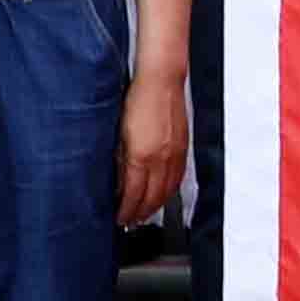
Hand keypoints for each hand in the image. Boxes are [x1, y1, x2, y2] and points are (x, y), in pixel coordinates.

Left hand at [116, 59, 193, 227]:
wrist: (161, 79)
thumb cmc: (137, 98)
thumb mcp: (118, 131)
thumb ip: (118, 158)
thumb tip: (116, 180)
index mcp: (141, 156)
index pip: (133, 194)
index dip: (126, 210)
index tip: (119, 218)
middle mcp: (160, 158)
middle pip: (152, 197)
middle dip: (141, 213)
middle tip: (131, 221)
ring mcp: (174, 154)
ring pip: (167, 190)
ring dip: (157, 206)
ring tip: (146, 214)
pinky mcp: (183, 147)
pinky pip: (178, 178)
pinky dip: (170, 191)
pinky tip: (164, 194)